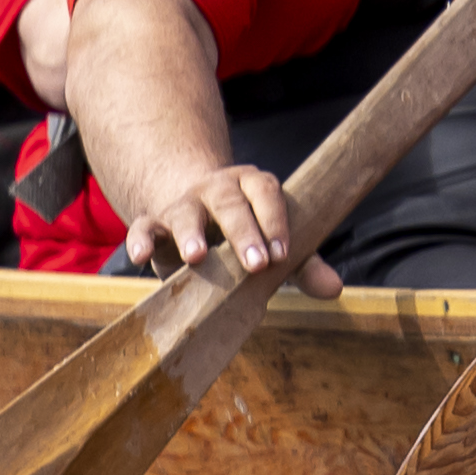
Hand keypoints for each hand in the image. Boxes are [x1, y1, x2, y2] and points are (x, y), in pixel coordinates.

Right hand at [124, 156, 312, 297]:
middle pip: (230, 203)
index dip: (276, 221)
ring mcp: (184, 203)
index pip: (267, 193)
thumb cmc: (247, 233)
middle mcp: (218, 187)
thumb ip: (303, 263)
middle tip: (255, 263)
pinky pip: (143, 226)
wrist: (198, 218)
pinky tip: (140, 257)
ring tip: (198, 257)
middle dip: (243, 232)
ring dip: (191, 232)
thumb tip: (335, 289)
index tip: (282, 255)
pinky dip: (141, 239)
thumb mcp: (274, 245)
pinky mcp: (154, 222)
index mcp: (252, 185)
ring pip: (185, 211)